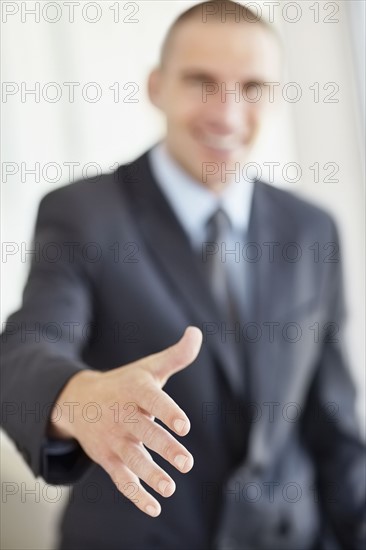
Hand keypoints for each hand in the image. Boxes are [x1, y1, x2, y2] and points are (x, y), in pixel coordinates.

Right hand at [49, 326, 202, 516]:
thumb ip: (176, 355)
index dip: (168, 412)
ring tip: (170, 488)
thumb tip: (197, 332)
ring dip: (150, 475)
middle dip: (164, 448)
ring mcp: (113, 438)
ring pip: (132, 459)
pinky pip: (121, 479)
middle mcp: (123, 415)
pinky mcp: (108, 459)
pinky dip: (136, 494)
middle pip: (144, 433)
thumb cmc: (125, 383)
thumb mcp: (148, 368)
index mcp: (134, 390)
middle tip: (187, 463)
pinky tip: (154, 508)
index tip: (184, 426)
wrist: (80, 400)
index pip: (152, 400)